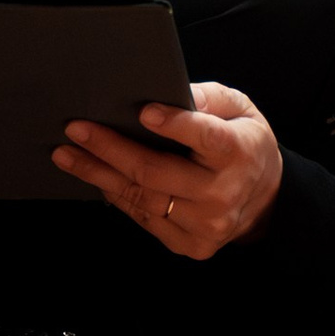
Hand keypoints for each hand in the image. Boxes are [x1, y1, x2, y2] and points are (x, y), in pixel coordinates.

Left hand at [52, 80, 282, 258]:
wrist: (266, 199)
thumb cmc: (244, 145)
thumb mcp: (240, 109)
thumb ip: (208, 98)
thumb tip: (171, 92)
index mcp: (239, 152)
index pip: (206, 137)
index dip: (175, 125)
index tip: (143, 112)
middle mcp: (223, 192)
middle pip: (156, 171)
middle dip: (110, 149)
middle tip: (77, 130)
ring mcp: (206, 223)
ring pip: (142, 198)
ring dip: (99, 175)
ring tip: (68, 155)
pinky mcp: (190, 243)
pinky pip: (143, 218)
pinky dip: (117, 196)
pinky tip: (97, 177)